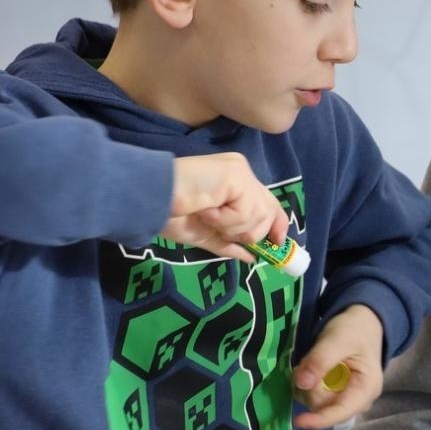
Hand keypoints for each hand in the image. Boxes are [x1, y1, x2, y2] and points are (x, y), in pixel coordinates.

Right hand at [162, 153, 289, 261]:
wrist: (152, 200)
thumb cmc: (171, 214)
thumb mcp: (206, 234)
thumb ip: (230, 243)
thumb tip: (251, 258)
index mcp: (234, 182)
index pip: (268, 201)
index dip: (277, 223)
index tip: (278, 244)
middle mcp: (241, 173)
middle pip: (269, 210)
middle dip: (251, 232)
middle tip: (220, 229)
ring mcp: (240, 172)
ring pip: (258, 215)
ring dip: (231, 227)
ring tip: (207, 215)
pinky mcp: (236, 174)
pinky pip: (246, 211)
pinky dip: (225, 219)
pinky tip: (207, 209)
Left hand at [291, 304, 384, 429]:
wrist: (361, 324)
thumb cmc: (354, 331)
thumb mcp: (337, 339)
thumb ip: (320, 360)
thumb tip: (301, 383)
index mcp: (366, 388)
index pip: (342, 412)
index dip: (319, 419)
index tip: (298, 421)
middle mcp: (358, 401)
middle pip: (324, 408)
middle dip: (310, 389)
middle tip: (306, 363)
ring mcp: (345, 400)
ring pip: (316, 405)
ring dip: (305, 387)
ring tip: (310, 363)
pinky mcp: (335, 397)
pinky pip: (314, 399)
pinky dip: (306, 386)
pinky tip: (310, 370)